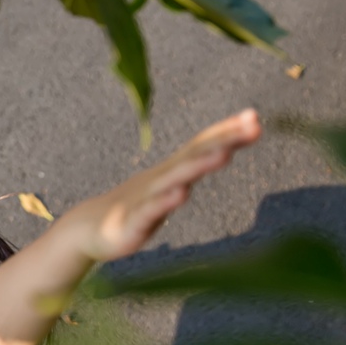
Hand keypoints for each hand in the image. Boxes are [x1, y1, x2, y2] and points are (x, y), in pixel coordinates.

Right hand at [73, 109, 261, 261]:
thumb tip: (224, 150)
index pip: (203, 144)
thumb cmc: (136, 206)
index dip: (228, 130)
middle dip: (225, 139)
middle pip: (195, 154)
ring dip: (200, 165)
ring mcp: (146, 197)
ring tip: (224, 155)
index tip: (255, 116)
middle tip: (253, 124)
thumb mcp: (170, 184)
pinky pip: (150, 210)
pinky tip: (181, 194)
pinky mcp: (132, 221)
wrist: (89, 228)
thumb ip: (194, 166)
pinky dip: (165, 201)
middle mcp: (161, 177)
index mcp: (173, 169)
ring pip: (175, 179)